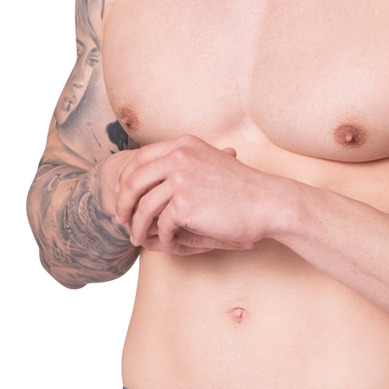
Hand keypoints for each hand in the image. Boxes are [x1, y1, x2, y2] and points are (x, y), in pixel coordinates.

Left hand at [99, 135, 289, 255]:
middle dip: (123, 203)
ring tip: (138, 238)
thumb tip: (153, 177)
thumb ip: (184, 163)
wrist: (267, 202)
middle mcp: (178, 157)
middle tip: (121, 219)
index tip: (122, 194)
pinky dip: (163, 237)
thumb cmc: (243, 188)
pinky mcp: (184, 204)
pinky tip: (169, 243)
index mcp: (183, 145)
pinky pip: (162, 224)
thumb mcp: (210, 162)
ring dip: (138, 226)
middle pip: (133, 181)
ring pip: (144, 207)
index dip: (126, 178)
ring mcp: (180, 179)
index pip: (140, 158)